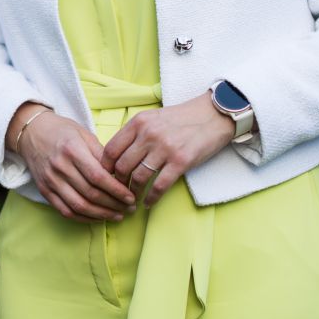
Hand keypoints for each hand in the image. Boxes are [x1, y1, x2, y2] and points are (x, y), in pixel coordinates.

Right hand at [19, 111, 135, 220]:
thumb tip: (121, 175)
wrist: (31, 132)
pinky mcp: (44, 191)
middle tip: (129, 208)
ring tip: (118, 215)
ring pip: (79, 206)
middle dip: (114, 205)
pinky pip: (65, 211)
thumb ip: (102, 154)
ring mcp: (50, 181)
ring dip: (101, 215)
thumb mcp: (84, 134)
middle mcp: (59, 167)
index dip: (117, 190)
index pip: (98, 177)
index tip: (131, 197)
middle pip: (90, 194)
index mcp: (72, 149)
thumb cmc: (62, 131)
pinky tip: (98, 217)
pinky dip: (84, 218)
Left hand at [102, 93, 235, 206]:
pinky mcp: (181, 161)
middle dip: (118, 184)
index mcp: (138, 122)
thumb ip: (134, 133)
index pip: (111, 149)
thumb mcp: (152, 118)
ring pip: (139, 177)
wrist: (212, 115)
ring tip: (133, 199)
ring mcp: (165, 148)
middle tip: (119, 192)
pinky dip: (151, 198)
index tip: (106, 177)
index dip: (105, 168)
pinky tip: (148, 203)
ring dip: (133, 192)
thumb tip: (115, 157)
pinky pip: (160, 185)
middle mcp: (149, 134)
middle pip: (122, 166)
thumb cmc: (180, 119)